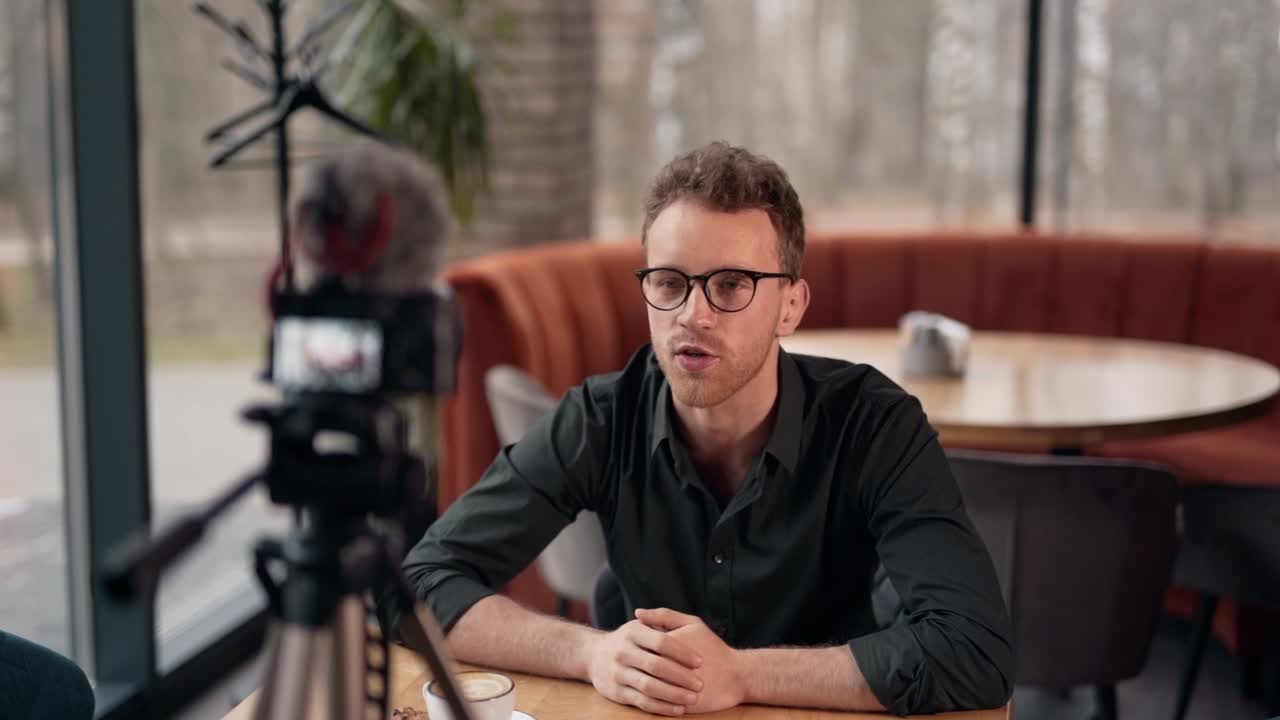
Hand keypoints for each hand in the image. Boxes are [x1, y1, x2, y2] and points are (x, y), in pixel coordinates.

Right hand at [586, 618, 704, 715]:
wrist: (593, 655)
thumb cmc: (628, 640)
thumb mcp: (640, 624)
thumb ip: (662, 619)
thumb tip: (680, 625)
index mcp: (633, 632)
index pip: (661, 642)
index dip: (682, 652)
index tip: (700, 661)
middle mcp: (623, 652)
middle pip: (656, 666)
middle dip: (680, 676)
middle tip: (700, 684)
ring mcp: (618, 673)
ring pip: (649, 687)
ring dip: (673, 694)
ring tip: (692, 698)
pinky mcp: (617, 693)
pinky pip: (642, 702)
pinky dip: (662, 707)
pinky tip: (678, 709)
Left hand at [634, 608, 745, 713]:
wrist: (736, 675)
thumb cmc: (712, 646)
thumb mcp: (692, 624)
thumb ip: (663, 616)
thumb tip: (637, 613)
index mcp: (668, 642)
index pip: (639, 645)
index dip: (636, 648)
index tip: (640, 649)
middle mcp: (667, 664)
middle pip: (640, 666)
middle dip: (637, 666)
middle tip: (638, 666)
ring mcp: (672, 686)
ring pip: (645, 686)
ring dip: (642, 683)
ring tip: (644, 679)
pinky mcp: (677, 703)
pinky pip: (656, 703)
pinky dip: (651, 699)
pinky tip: (653, 694)